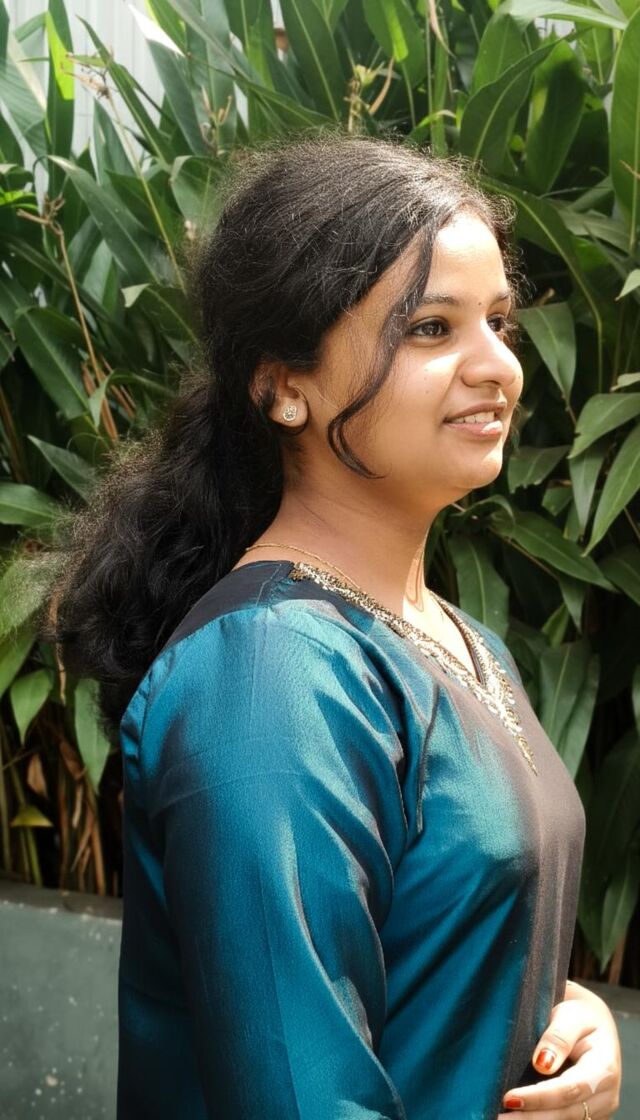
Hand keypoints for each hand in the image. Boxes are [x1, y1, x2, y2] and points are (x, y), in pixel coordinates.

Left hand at [497, 979, 621, 1118]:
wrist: (593, 1024)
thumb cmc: (579, 1016)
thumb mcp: (570, 1015)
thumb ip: (558, 1036)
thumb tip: (542, 1064)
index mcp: (605, 1067)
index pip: (570, 1088)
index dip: (539, 1097)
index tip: (509, 1098)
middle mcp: (606, 1094)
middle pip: (566, 1113)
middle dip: (530, 1118)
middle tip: (497, 1116)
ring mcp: (599, 1109)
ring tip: (501, 1118)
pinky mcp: (588, 1115)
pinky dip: (539, 1119)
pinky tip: (517, 1117)